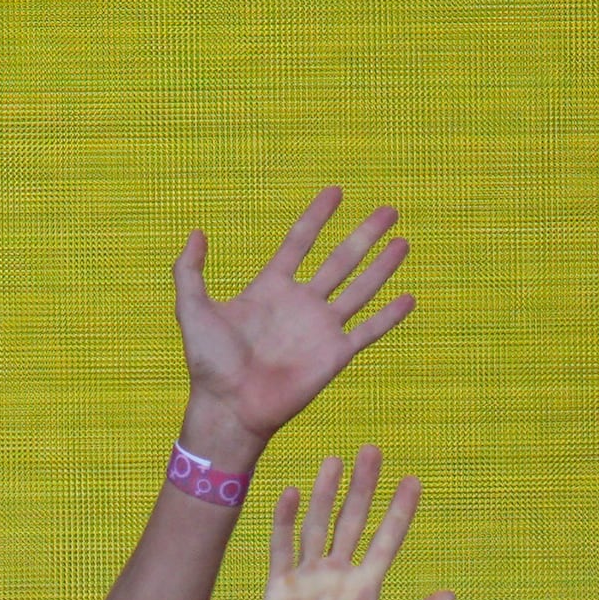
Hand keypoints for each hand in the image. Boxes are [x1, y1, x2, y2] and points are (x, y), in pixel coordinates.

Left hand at [171, 187, 412, 448]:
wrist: (229, 407)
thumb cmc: (208, 363)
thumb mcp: (192, 308)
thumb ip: (189, 270)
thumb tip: (196, 233)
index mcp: (271, 288)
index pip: (300, 242)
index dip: (317, 217)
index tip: (336, 192)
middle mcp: (301, 304)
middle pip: (340, 260)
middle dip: (364, 235)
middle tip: (389, 211)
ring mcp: (320, 329)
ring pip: (360, 288)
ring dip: (382, 266)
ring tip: (403, 242)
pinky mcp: (334, 355)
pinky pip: (367, 331)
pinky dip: (389, 316)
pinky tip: (409, 297)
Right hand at [250, 448, 454, 599]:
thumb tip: (450, 594)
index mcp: (366, 591)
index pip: (387, 540)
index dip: (399, 511)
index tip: (413, 480)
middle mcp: (337, 579)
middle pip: (353, 522)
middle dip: (363, 488)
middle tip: (372, 451)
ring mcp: (307, 581)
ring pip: (318, 526)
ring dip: (327, 494)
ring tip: (336, 459)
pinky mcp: (278, 590)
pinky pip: (281, 548)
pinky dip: (284, 521)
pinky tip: (293, 493)